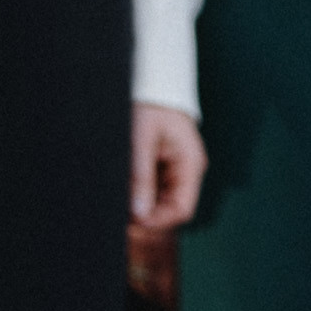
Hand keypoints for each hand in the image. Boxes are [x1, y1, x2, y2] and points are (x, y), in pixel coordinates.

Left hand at [131, 104, 204, 228]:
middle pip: (170, 211)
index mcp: (190, 165)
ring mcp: (175, 173)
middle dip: (147, 218)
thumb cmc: (150, 107)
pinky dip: (138, 198)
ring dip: (141, 209)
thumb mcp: (142, 140)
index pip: (182, 209)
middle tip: (120, 219)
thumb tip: (139, 213)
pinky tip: (124, 195)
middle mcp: (186, 172)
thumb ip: (141, 176)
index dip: (158, 221)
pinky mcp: (162, 171)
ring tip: (120, 205)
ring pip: (160, 205)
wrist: (153, 86)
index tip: (132, 223)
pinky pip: (152, 194)